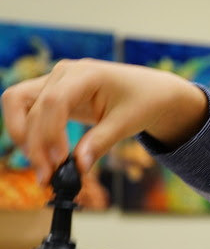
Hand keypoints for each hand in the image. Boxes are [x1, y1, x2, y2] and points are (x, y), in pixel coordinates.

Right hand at [1, 58, 208, 184]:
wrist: (152, 92)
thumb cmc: (144, 101)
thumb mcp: (128, 123)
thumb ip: (101, 142)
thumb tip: (78, 166)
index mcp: (87, 73)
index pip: (54, 101)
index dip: (50, 133)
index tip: (58, 161)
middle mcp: (64, 73)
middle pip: (28, 104)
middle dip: (33, 143)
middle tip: (48, 175)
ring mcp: (54, 81)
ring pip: (17, 104)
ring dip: (23, 137)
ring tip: (43, 169)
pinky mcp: (51, 93)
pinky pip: (26, 110)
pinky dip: (28, 133)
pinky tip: (44, 158)